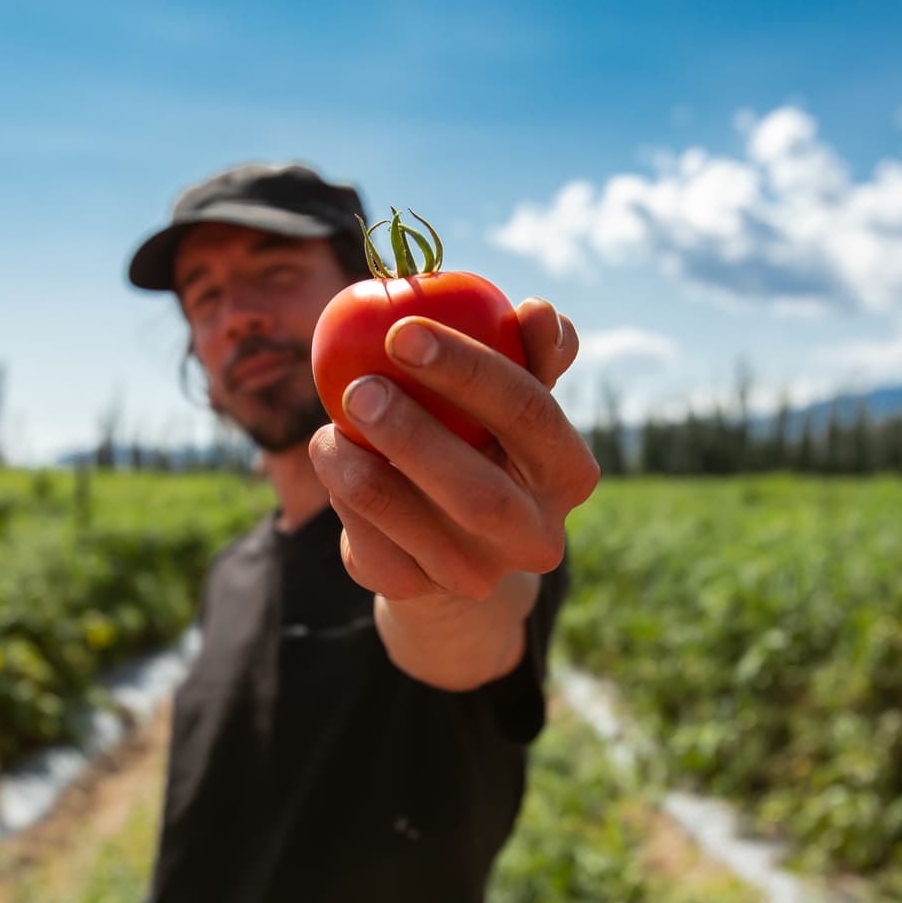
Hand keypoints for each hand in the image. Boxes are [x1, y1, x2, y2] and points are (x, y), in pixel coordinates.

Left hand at [307, 297, 598, 673]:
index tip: (401, 330)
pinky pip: (369, 548)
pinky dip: (342, 499)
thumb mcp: (510, 394)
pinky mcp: (417, 592)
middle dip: (412, 435)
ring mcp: (478, 575)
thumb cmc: (485, 434)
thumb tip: (539, 310)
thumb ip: (528, 351)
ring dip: (359, 468)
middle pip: (478, 493)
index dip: (467, 368)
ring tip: (330, 425)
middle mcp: (536, 538)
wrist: (456, 534)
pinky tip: (332, 456)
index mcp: (571, 474)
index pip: (528, 414)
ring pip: (410, 523)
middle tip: (357, 387)